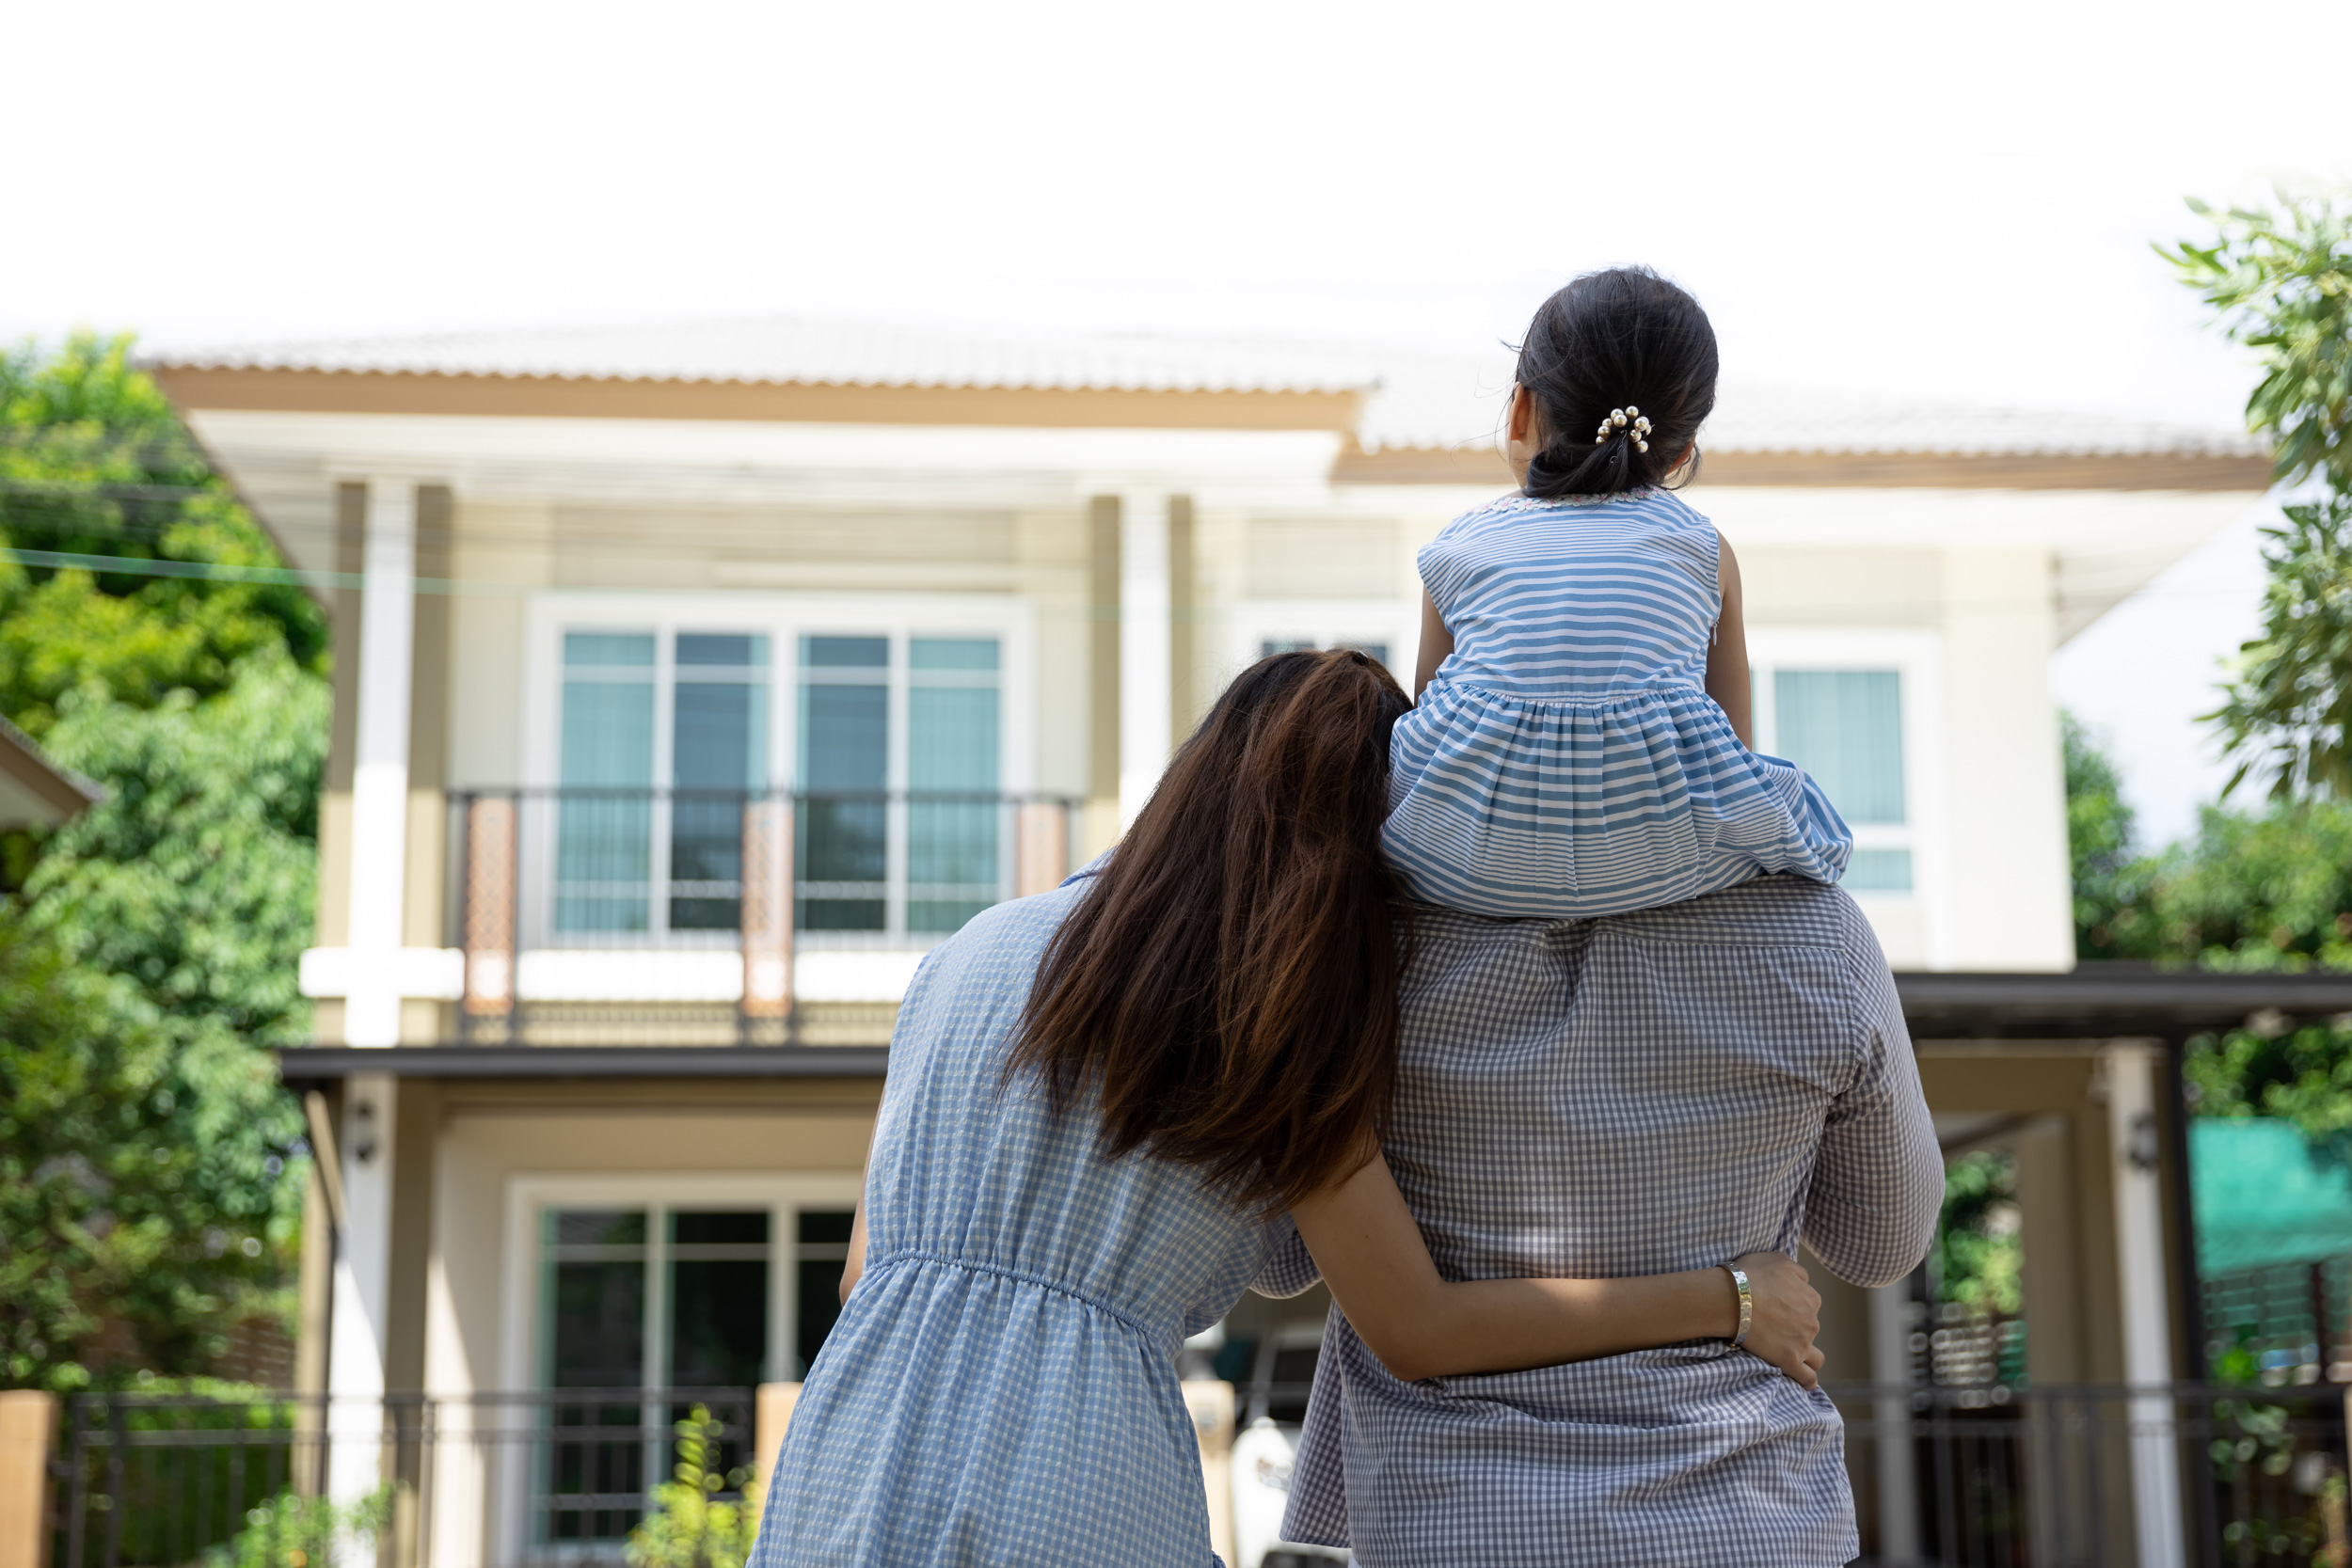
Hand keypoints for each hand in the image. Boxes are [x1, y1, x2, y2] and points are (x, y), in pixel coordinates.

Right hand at [1729, 1251, 1823, 1389]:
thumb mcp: (1779, 1260)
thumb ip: (1798, 1272)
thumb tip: (1804, 1282)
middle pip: (1809, 1328)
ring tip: (1789, 1354)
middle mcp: (1812, 1321)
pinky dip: (1808, 1380)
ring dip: (1807, 1355)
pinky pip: (1808, 1377)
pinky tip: (1804, 1381)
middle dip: (1797, 1328)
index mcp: (1811, 1298)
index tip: (1776, 1306)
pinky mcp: (1790, 1361)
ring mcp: (1802, 1343)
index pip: (1809, 1303)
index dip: (1792, 1304)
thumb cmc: (1751, 1275)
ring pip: (1815, 1355)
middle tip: (1773, 1326)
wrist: (1732, 1298)